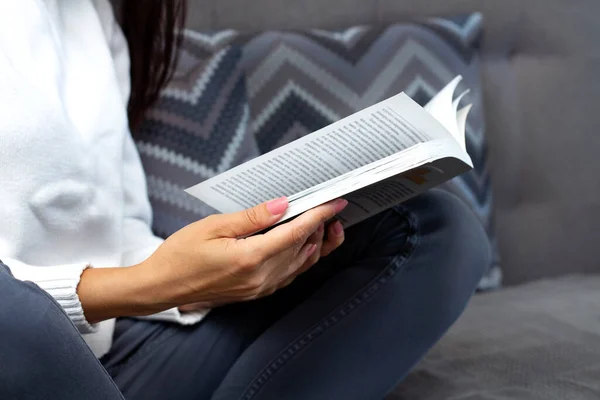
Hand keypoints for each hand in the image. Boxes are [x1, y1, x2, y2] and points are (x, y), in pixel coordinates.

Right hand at [138, 197, 347, 312]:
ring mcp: (258, 288)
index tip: (335, 203)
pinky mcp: (255, 293)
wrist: (162, 286)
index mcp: (250, 258)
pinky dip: (301, 259)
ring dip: (315, 244)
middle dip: (320, 227)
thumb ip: (252, 217)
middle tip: (330, 206)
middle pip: (302, 249)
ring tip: (323, 224)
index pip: (295, 234)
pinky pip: (288, 276)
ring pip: (299, 265)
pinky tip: (303, 246)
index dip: (318, 216)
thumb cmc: (181, 254)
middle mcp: (259, 278)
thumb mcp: (214, 226)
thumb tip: (283, 205)